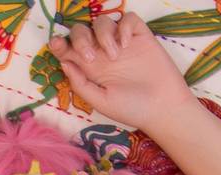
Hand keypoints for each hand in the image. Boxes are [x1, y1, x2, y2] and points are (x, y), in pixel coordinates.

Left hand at [48, 12, 195, 132]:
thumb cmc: (131, 109)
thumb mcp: (101, 101)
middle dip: (80, 38)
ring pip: (102, 22)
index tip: (57, 45)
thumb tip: (64, 62)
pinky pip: (128, 19)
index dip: (60, 44)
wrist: (163, 108)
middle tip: (90, 57)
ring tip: (114, 56)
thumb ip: (81, 83)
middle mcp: (103, 53)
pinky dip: (124, 27)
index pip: (69, 49)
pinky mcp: (140, 36)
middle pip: (81, 31)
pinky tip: (127, 44)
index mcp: (90, 69)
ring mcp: (121, 43)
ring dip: (103, 35)